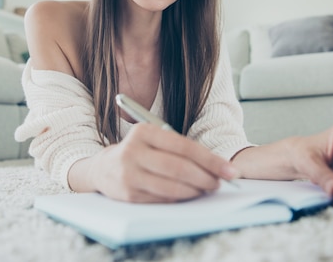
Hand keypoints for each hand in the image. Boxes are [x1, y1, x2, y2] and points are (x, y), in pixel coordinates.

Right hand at [89, 123, 239, 202]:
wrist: (102, 168)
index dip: (210, 160)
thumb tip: (216, 165)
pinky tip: (190, 196)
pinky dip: (180, 199)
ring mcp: (128, 174)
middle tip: (220, 182)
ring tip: (207, 189)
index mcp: (143, 132)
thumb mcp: (153, 140)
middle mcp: (133, 151)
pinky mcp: (128, 195)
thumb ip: (180, 148)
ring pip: (172, 186)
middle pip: (179, 168)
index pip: (184, 147)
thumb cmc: (139, 152)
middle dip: (206, 177)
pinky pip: (162, 199)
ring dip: (195, 190)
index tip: (229, 170)